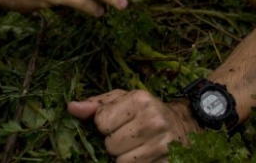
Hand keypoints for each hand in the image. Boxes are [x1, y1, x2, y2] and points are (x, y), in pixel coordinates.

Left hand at [68, 89, 197, 161]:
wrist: (184, 125)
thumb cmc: (146, 111)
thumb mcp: (124, 100)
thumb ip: (97, 105)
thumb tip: (71, 108)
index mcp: (140, 100)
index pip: (101, 122)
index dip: (105, 126)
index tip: (119, 122)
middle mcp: (153, 121)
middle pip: (110, 145)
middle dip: (115, 143)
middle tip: (129, 137)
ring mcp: (161, 145)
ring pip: (121, 162)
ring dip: (124, 158)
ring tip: (136, 147)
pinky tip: (144, 156)